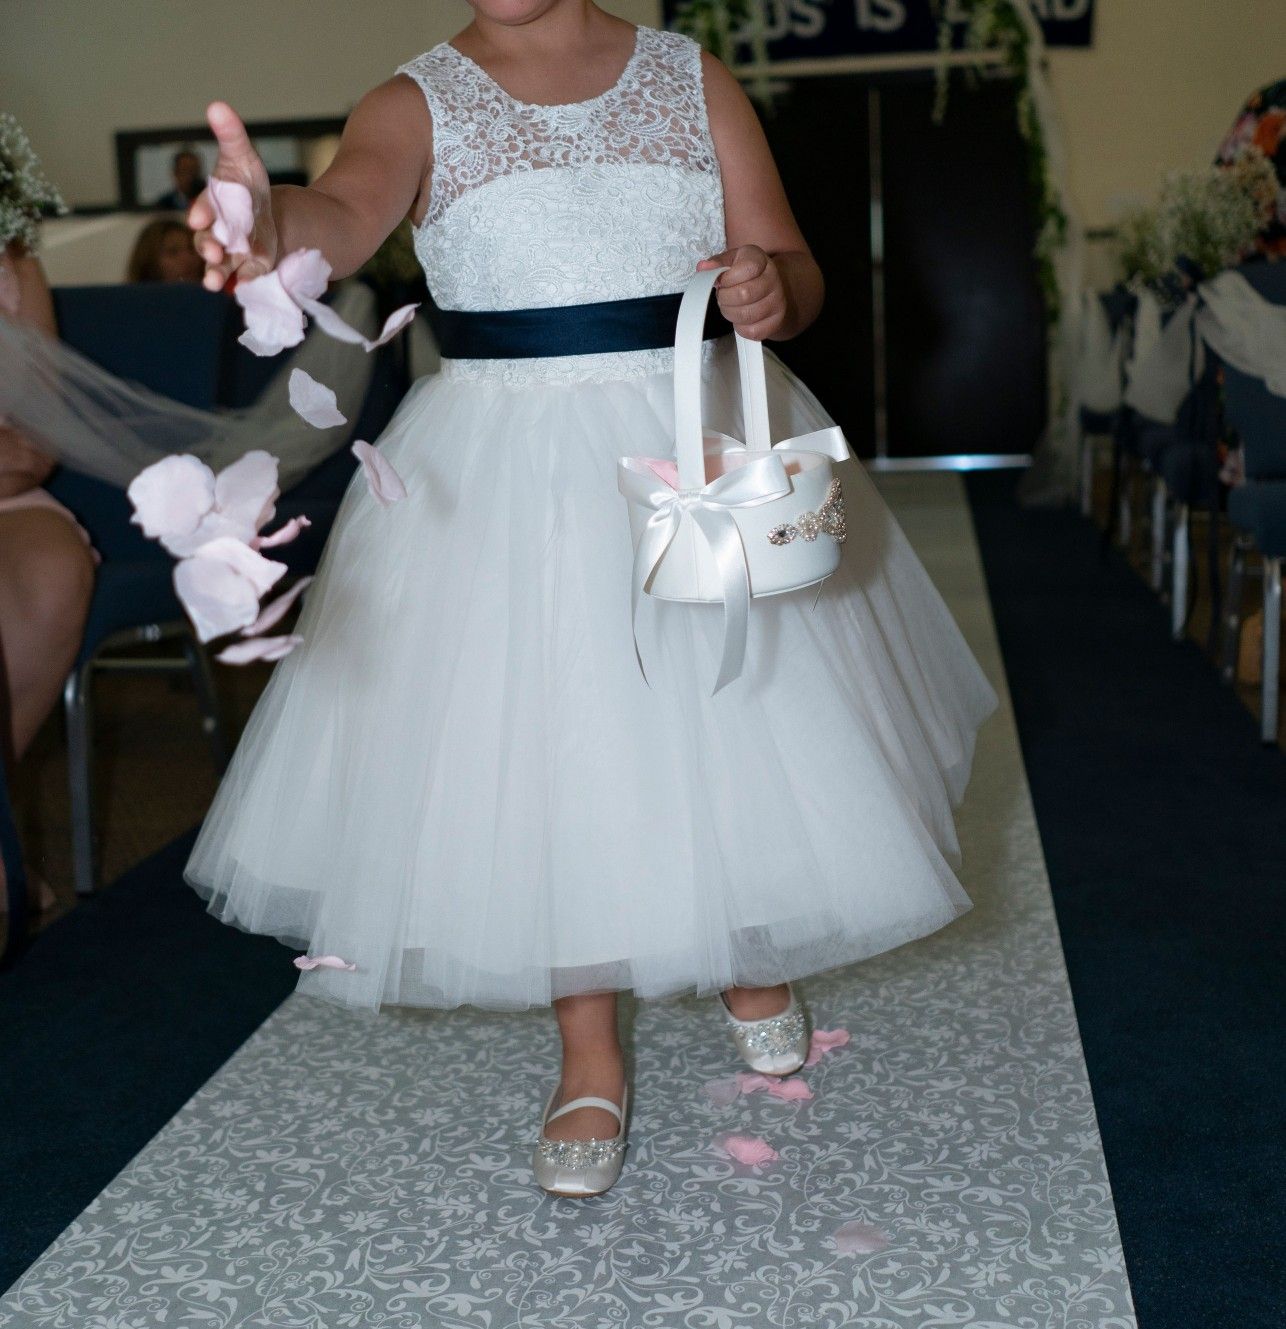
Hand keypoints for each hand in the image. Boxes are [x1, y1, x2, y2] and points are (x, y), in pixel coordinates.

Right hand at [186, 102, 277, 291]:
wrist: (277, 217)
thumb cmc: (250, 187)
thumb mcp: (245, 159)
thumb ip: (231, 136)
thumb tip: (217, 105)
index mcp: (214, 206)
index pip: (204, 209)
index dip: (201, 213)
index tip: (199, 218)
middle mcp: (218, 233)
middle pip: (208, 241)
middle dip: (207, 246)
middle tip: (212, 251)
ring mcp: (234, 256)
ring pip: (221, 267)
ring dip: (216, 274)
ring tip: (214, 283)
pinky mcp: (251, 272)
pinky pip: (246, 281)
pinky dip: (247, 284)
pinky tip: (247, 287)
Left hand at [696, 245, 787, 340]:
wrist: (771, 288)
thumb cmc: (745, 274)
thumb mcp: (732, 261)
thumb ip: (718, 263)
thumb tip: (703, 268)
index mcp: (760, 260)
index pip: (746, 269)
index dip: (728, 278)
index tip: (723, 281)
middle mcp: (773, 280)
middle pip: (744, 294)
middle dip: (725, 298)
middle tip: (723, 296)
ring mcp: (777, 302)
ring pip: (746, 315)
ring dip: (730, 313)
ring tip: (730, 306)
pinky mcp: (775, 322)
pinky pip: (752, 331)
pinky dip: (740, 327)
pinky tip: (740, 317)